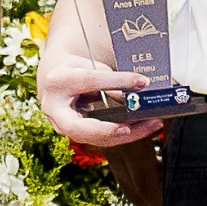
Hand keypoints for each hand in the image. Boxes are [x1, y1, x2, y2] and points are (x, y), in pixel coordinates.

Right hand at [37, 44, 163, 146]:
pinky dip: (123, 135)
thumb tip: (137, 90)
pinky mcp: (75, 134)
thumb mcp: (90, 67)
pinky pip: (99, 138)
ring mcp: (61, 125)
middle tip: (128, 129)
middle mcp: (55, 108)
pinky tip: (143, 127)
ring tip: (152, 124)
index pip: (90, 81)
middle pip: (78, 127)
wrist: (54, 80)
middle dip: (105, 130)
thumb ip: (109, 79)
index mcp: (59, 81)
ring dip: (124, 135)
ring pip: (92, 138)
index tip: (142, 82)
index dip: (117, 81)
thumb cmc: (75, 70)